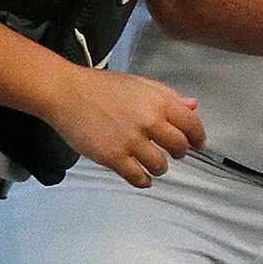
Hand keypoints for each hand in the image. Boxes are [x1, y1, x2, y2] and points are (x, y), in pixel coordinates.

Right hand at [46, 66, 204, 186]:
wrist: (64, 92)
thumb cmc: (101, 86)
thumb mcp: (140, 83)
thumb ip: (168, 96)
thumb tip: (193, 106)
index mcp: (158, 101)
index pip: (192, 124)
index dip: (198, 137)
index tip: (197, 144)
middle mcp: (149, 121)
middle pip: (179, 147)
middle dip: (179, 152)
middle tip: (174, 153)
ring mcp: (130, 140)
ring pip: (160, 165)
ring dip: (160, 167)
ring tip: (154, 164)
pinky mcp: (112, 156)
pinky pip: (137, 177)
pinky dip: (143, 180)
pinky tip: (142, 177)